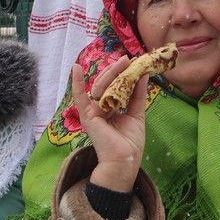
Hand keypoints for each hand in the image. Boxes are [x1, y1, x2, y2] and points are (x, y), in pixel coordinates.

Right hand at [72, 58, 147, 192]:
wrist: (125, 161)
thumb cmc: (129, 143)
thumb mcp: (136, 114)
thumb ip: (137, 95)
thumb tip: (143, 76)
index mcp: (108, 109)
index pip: (113, 87)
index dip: (121, 75)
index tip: (132, 62)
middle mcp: (98, 109)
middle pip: (106, 85)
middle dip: (116, 71)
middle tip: (128, 59)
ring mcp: (91, 112)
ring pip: (99, 87)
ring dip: (110, 73)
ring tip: (123, 61)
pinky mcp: (87, 116)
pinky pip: (80, 97)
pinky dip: (77, 83)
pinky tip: (76, 68)